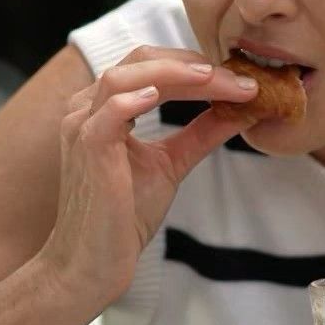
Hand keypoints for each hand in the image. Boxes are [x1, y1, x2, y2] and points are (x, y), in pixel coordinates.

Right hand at [34, 45, 256, 303]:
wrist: (92, 264)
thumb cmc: (123, 216)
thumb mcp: (170, 164)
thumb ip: (200, 134)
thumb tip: (241, 110)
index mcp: (104, 107)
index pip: (151, 67)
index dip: (196, 66)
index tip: (240, 78)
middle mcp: (87, 108)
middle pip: (138, 60)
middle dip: (191, 63)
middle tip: (237, 76)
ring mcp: (82, 126)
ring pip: (123, 76)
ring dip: (173, 74)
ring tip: (213, 79)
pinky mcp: (87, 149)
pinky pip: (108, 111)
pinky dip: (135, 98)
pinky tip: (162, 97)